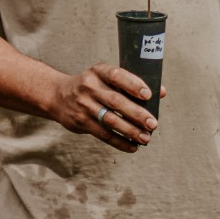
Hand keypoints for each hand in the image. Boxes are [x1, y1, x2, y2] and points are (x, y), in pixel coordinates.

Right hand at [40, 64, 160, 152]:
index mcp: (98, 71)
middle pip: (116, 102)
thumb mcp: (105, 78)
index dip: (133, 84)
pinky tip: (132, 147)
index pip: (116, 75)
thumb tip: (161, 92)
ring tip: (146, 138)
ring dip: (130, 131)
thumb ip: (131, 84)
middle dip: (137, 114)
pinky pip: (103, 134)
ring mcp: (84, 105)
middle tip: (153, 123)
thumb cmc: (92, 86)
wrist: (58, 96)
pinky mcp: (81, 122)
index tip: (148, 95)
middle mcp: (89, 87)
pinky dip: (120, 142)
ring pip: (110, 120)